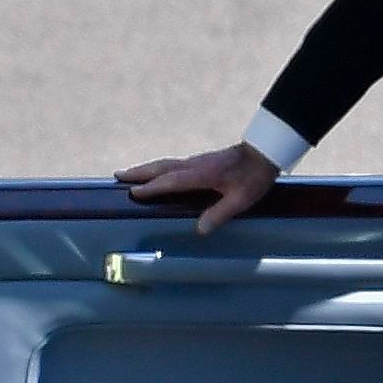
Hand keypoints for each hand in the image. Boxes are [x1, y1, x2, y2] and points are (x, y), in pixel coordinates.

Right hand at [117, 142, 280, 234]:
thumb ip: (219, 214)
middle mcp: (194, 165)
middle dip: (139, 173)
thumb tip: (199, 230)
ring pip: (165, 164)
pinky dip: (158, 169)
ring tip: (128, 173)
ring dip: (146, 169)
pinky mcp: (201, 161)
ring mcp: (196, 161)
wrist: (265, 152)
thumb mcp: (241, 199)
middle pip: (160, 168)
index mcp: (200, 174)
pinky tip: (157, 174)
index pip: (170, 182)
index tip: (133, 193)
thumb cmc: (254, 176)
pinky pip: (173, 164)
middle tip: (117, 176)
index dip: (151, 188)